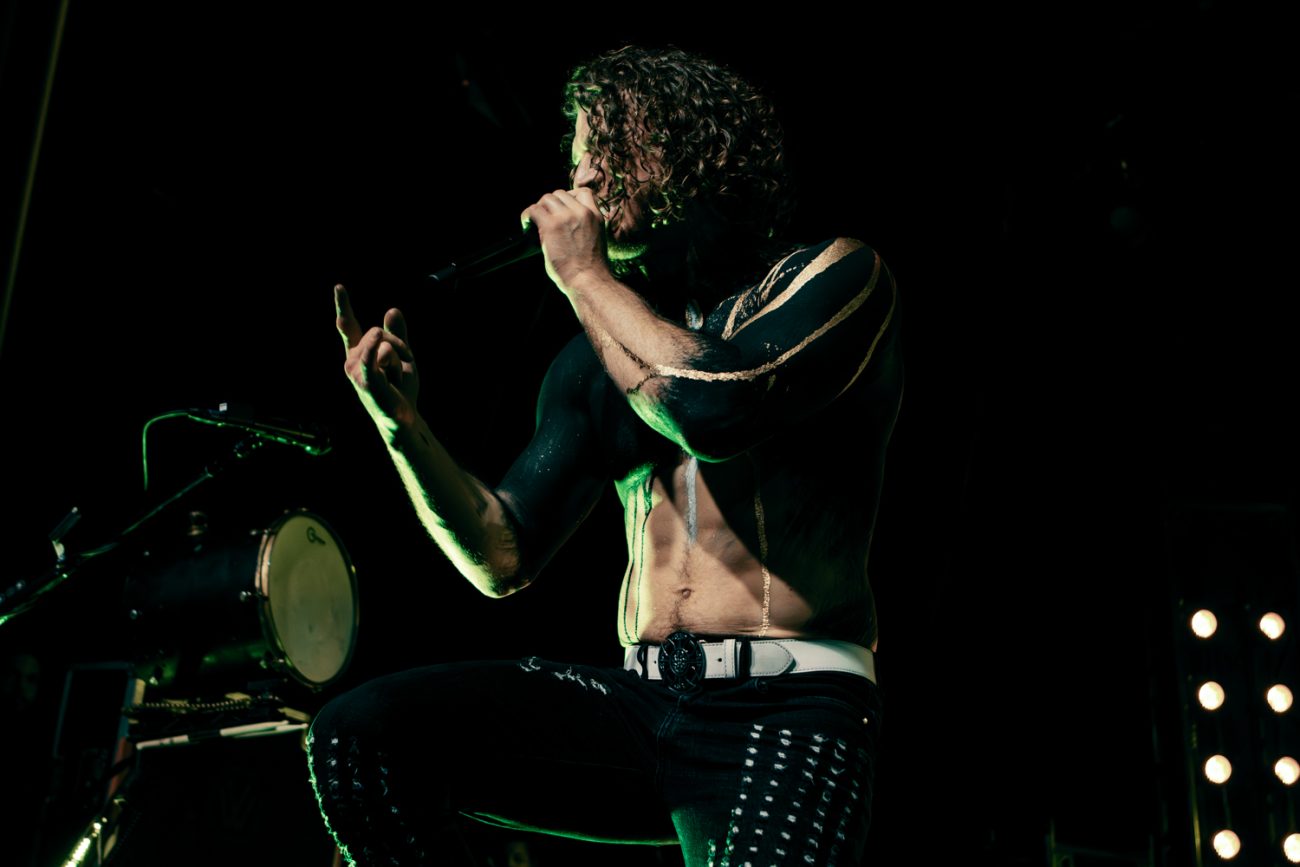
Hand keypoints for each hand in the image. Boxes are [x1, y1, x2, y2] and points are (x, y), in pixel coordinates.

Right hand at [334, 284, 419, 437]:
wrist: (402, 418)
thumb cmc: (399, 389)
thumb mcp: (403, 356)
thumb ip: (398, 333)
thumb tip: (392, 309)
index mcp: (358, 353)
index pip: (348, 326)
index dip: (343, 306)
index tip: (339, 286)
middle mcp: (352, 360)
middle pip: (380, 332)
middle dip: (399, 345)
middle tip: (404, 367)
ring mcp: (356, 370)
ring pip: (385, 345)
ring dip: (400, 360)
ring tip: (397, 378)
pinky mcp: (366, 381)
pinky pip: (371, 358)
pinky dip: (374, 348)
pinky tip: (378, 337)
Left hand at [521, 187, 609, 293]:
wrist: (588, 281)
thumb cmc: (590, 270)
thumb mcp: (595, 240)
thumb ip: (583, 226)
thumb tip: (562, 224)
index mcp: (596, 216)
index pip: (583, 192)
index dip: (569, 197)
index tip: (561, 209)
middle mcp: (582, 212)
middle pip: (560, 194)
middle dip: (550, 205)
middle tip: (544, 219)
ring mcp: (566, 217)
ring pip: (546, 199)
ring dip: (539, 209)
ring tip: (534, 223)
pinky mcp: (551, 225)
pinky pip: (534, 210)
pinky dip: (527, 216)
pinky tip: (526, 226)